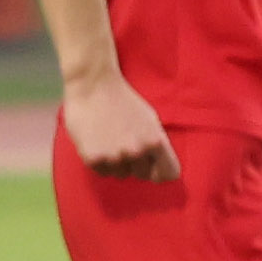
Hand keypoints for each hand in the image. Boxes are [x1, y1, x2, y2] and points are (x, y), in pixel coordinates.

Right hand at [62, 67, 178, 180]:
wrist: (92, 85)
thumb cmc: (123, 101)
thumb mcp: (150, 120)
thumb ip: (156, 144)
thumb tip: (160, 167)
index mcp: (156, 141)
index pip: (169, 173)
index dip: (162, 171)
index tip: (154, 169)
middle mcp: (137, 151)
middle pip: (143, 175)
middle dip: (137, 165)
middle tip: (125, 145)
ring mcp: (115, 156)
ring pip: (121, 175)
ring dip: (117, 163)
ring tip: (109, 141)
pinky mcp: (93, 158)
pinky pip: (102, 172)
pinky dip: (99, 161)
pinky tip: (97, 142)